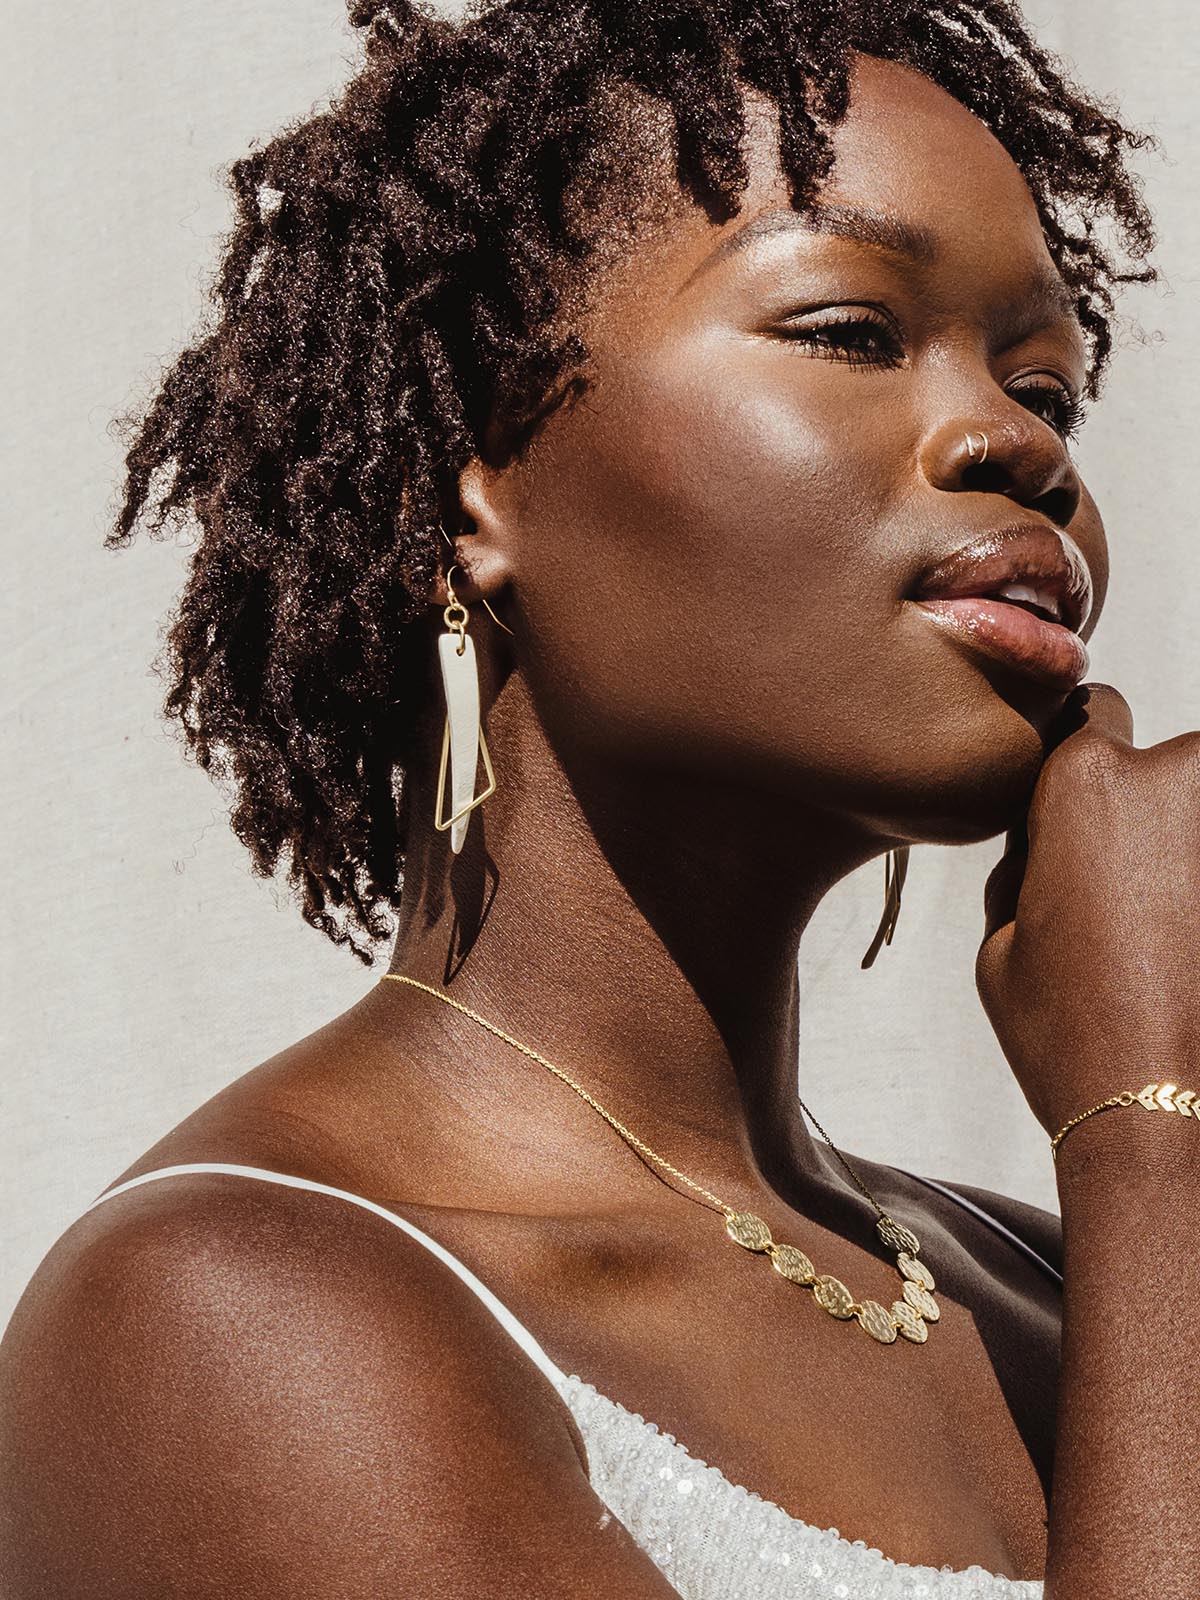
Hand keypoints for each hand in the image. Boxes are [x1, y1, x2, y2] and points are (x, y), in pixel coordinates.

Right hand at [976, 681, 1199, 1141]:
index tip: (1093, 814)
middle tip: (1137, 902)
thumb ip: (1026, 865)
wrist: (1171, 1119)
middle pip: (1166, 768)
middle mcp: (1179, 777)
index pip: (1095, 714)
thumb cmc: (1077, 1038)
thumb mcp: (1001, 945)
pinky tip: (1190, 952)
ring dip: (1190, 860)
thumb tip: (1047, 846)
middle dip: (1153, 819)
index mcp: (1088, 782)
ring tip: (1176, 938)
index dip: (1088, 765)